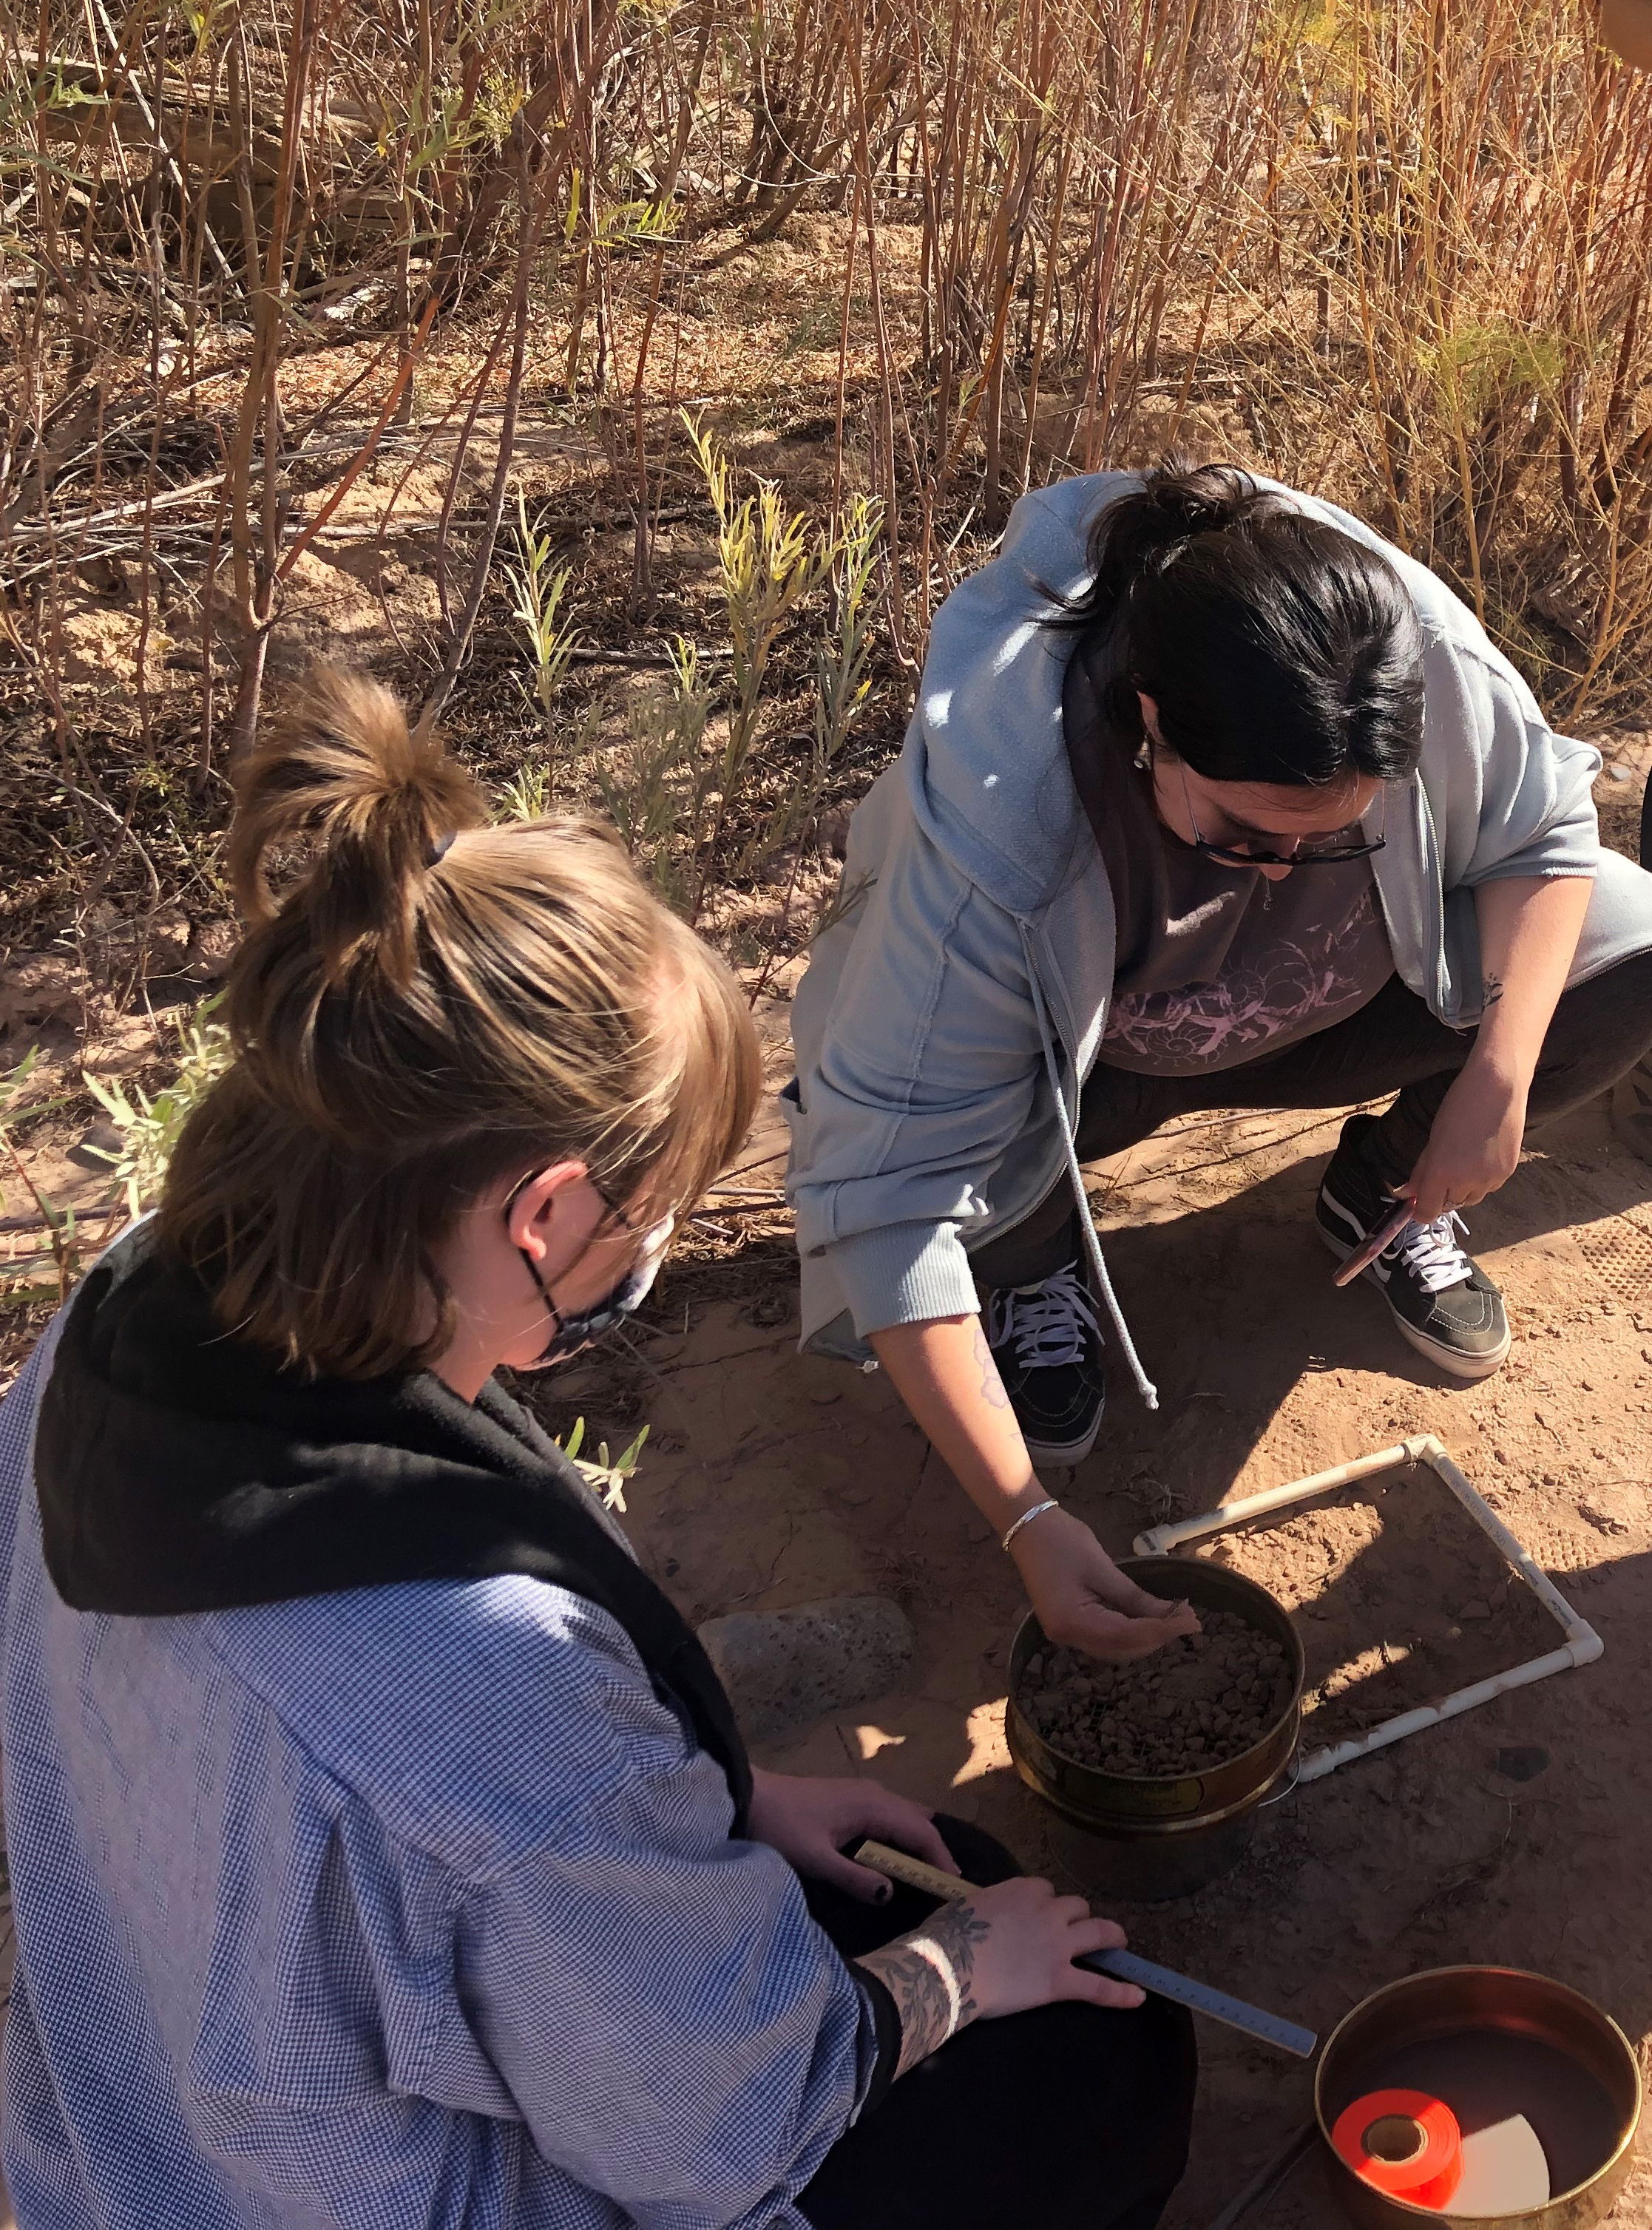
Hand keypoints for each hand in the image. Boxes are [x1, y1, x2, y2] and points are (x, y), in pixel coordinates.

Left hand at [746, 1770, 959, 1902]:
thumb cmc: (780, 1828)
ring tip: (933, 1871)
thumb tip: (891, 1894)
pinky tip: (902, 1852)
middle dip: (936, 1851)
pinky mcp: (852, 1798)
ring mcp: (863, 1793)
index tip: (955, 1887)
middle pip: (918, 1821)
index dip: (940, 1858)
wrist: (749, 1797)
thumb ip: (854, 1878)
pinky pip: (892, 1814)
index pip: (920, 1832)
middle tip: (949, 1885)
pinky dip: (905, 1832)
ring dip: (921, 1841)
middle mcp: (874, 1794)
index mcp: (871, 1806)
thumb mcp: (815, 1860)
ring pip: (906, 1815)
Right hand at [855, 1874, 1141, 2076]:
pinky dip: (1120, 1993)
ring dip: (1110, 1936)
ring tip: (1119, 1943)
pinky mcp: (1060, 1980)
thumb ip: (988, 1905)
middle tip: (1075, 1930)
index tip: (1037, 1915)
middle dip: (1077, 1917)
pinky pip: (1098, 1986)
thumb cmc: (949, 1933)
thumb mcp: (968, 1904)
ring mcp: (1057, 1946)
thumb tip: (986, 1912)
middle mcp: (1047, 1912)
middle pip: (1076, 1906)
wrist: (951, 1965)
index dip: (1044, 1903)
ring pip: (1097, 1932)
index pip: (1045, 1890)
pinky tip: (1138, 1996)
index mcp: (1023, 1890)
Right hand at [1010, 1506, 1198, 1660]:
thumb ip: (1136, 1597)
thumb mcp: (1103, 1566)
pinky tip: (1147, 1618)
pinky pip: (1104, 1639)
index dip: (1163, 1630)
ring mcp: (1064, 1634)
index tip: (1193, 1622)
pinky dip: (1129, 1632)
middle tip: (1188, 1618)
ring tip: (1173, 1618)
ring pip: (1115, 1649)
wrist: (1027, 1526)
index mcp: (1072, 1622)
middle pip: (1122, 1649)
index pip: (1128, 1636)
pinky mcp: (1067, 1625)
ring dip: (1145, 1637)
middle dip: (1158, 1636)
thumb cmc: (1063, 1540)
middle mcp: (1066, 1637)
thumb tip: (1172, 1614)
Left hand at [1404, 1060, 1526, 1225]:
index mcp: (1441, 1172)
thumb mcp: (1433, 1139)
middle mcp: (1466, 1182)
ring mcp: (1490, 1179)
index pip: (1428, 1212)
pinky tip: (1481, 1156)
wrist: (1497, 1088)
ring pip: (1471, 1198)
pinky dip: (1482, 1180)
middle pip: (1449, 1205)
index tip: (1416, 1206)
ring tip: (1464, 1159)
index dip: (1421, 1212)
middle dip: (1442, 1194)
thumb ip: (1421, 1171)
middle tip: (1442, 1170)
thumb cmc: (1459, 1107)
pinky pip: (1489, 1187)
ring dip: (1463, 1189)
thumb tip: (1406, 1194)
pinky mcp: (1508, 1173)